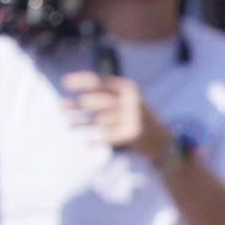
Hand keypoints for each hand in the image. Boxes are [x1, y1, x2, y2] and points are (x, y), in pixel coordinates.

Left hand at [61, 71, 176, 169]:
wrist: (164, 141)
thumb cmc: (138, 120)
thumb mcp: (128, 103)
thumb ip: (107, 98)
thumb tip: (79, 99)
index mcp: (129, 89)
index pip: (101, 82)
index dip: (81, 81)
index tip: (64, 83)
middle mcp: (131, 101)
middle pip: (98, 101)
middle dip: (77, 104)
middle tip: (60, 107)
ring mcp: (133, 117)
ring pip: (100, 119)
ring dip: (81, 123)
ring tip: (67, 124)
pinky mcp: (133, 134)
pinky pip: (108, 137)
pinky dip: (95, 140)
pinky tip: (84, 143)